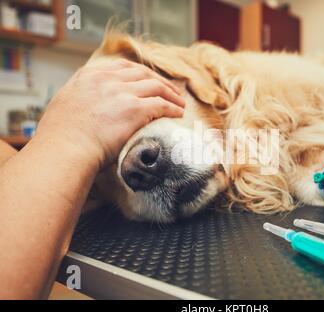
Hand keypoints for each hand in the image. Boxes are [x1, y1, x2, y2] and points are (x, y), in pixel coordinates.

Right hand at [36, 58, 184, 168]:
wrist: (64, 149)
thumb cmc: (60, 138)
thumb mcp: (64, 106)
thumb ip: (80, 101)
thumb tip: (87, 110)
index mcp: (88, 76)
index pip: (122, 67)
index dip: (140, 73)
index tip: (149, 80)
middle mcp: (107, 79)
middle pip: (142, 73)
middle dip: (160, 81)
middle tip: (171, 91)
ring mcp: (122, 92)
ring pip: (156, 86)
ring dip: (171, 94)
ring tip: (180, 103)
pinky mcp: (135, 108)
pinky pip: (162, 105)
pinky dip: (172, 108)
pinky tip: (178, 114)